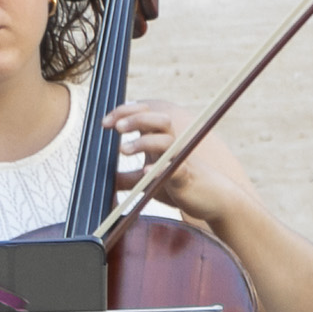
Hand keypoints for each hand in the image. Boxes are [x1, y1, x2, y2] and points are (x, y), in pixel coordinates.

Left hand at [105, 99, 253, 229]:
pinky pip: (175, 168)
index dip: (125, 113)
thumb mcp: (145, 180)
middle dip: (136, 118)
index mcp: (159, 139)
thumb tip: (103, 179)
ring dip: (143, 141)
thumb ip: (126, 178)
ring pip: (166, 140)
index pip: (145, 114)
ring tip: (123, 150)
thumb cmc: (177, 184)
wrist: (209, 199)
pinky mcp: (185, 177)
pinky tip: (145, 172)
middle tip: (115, 128)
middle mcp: (171, 144)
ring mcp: (179, 159)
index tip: (104, 123)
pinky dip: (159, 169)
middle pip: (159, 119)